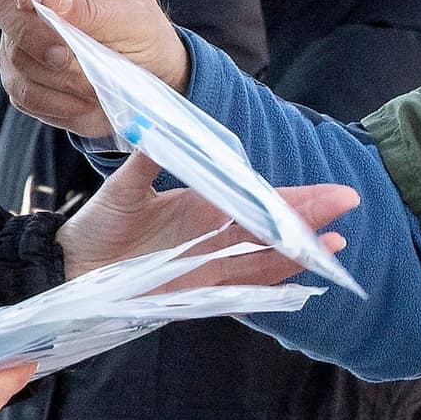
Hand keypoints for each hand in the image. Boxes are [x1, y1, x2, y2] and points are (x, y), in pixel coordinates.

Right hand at [0, 0, 185, 137]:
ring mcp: (20, 36)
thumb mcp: (131, 16)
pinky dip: (56, 102)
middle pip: (2, 4)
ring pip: (14, 54)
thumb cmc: (141, 31)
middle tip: (65, 55)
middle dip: (33, 35)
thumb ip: (90, 8)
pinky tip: (86, 102)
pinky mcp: (21, 75)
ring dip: (57, 76)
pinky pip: (23, 91)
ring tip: (96, 84)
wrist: (151, 75)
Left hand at [60, 151, 361, 286]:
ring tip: (333, 245)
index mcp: (204, 205)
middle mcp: (215, 234)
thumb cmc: (99, 224)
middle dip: (310, 217)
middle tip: (347, 204)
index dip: (297, 196)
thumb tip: (155, 129)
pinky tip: (300, 282)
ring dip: (299, 252)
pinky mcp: (198, 289)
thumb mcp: (123, 188)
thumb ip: (145, 163)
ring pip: (266, 258)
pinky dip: (270, 285)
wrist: (73, 264)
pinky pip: (242, 289)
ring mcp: (210, 263)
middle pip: (273, 227)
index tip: (331, 190)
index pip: (260, 198)